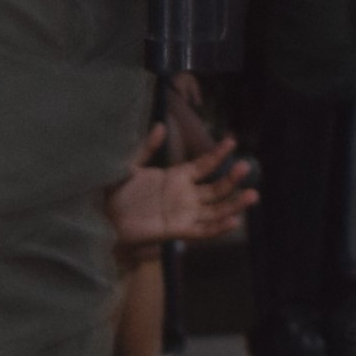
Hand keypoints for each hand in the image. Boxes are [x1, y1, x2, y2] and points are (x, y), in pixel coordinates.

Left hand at [108, 111, 254, 252]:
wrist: (103, 216)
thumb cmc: (115, 192)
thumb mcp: (131, 165)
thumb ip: (148, 147)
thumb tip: (161, 125)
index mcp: (177, 177)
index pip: (205, 165)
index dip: (218, 154)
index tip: (231, 141)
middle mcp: (185, 196)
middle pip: (216, 188)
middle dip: (232, 178)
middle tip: (246, 166)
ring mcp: (183, 214)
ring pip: (216, 209)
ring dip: (234, 204)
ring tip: (252, 194)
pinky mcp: (177, 230)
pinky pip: (203, 231)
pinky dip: (218, 228)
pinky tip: (233, 221)